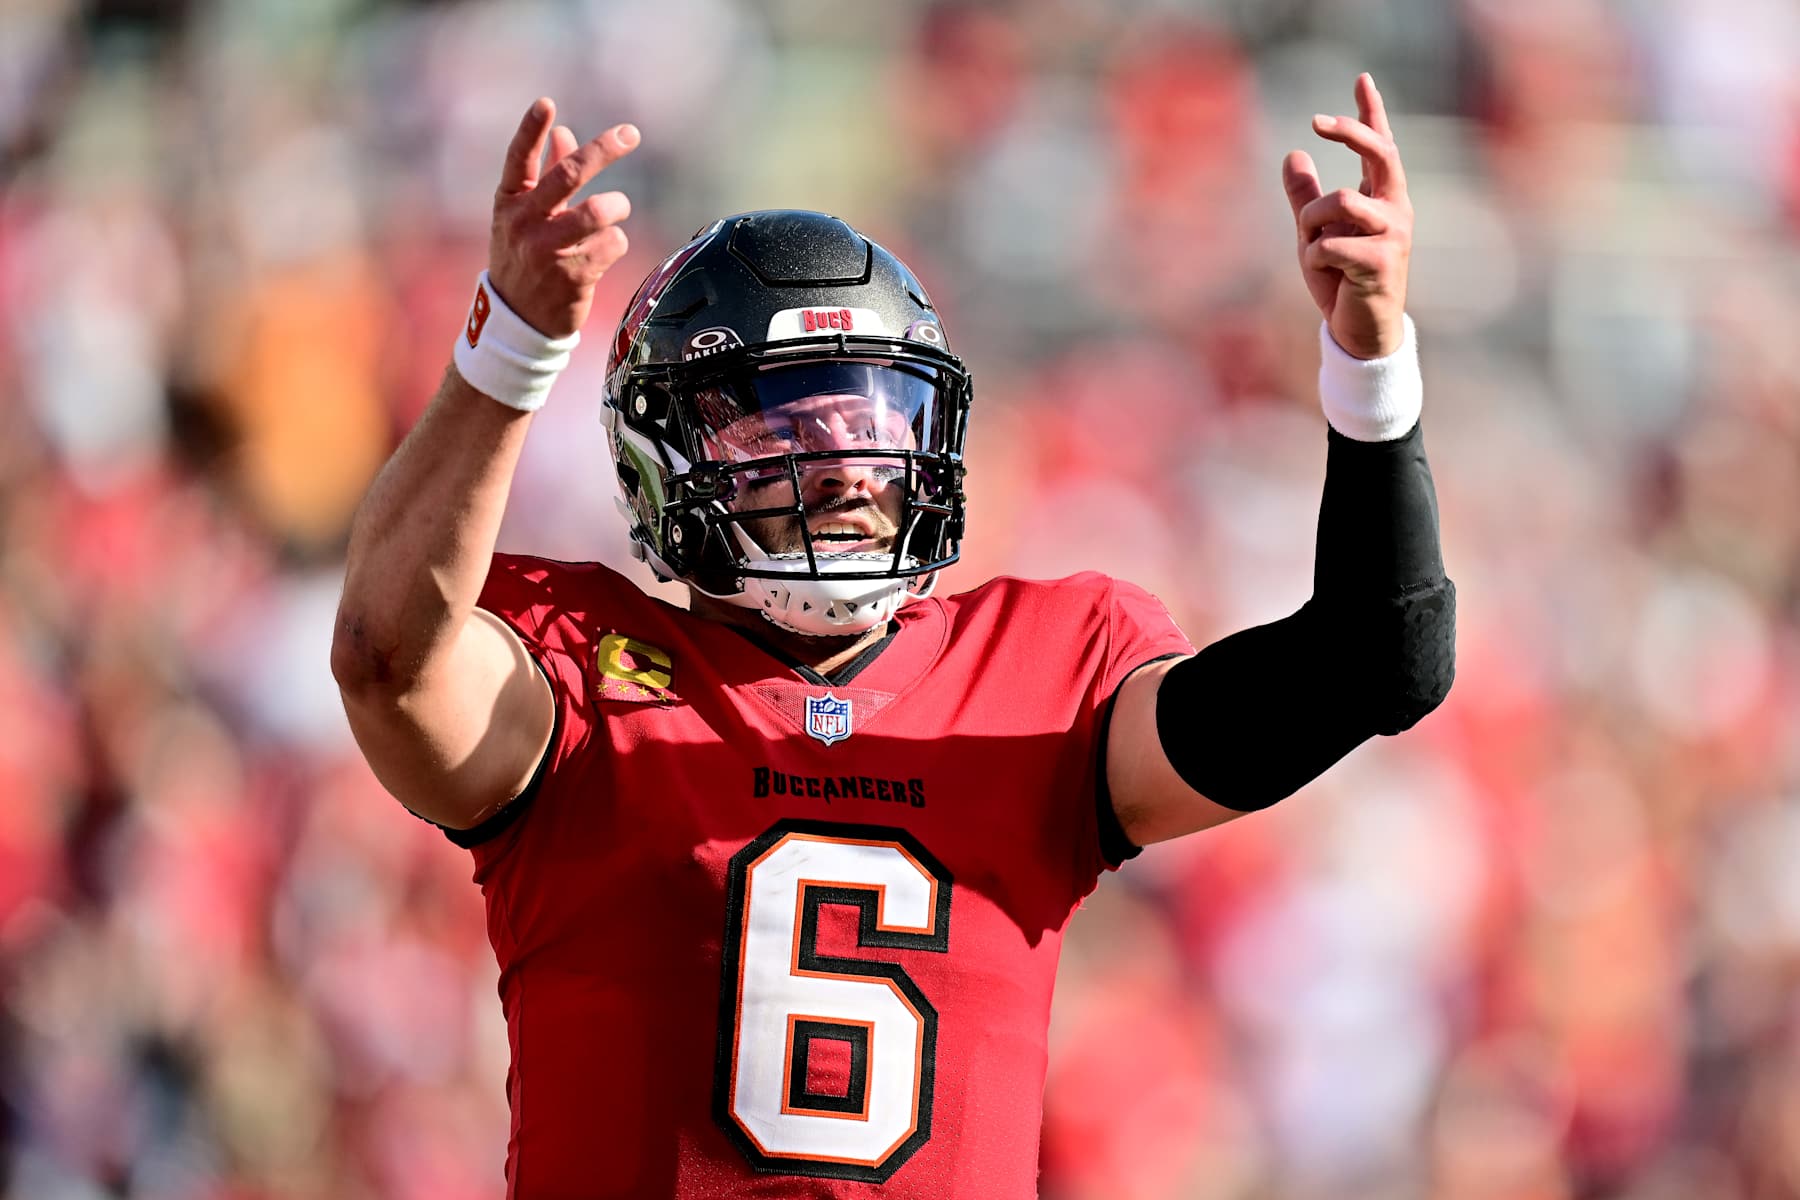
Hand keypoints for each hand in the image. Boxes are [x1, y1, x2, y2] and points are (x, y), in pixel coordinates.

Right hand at [489, 98, 638, 338]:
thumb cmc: (524, 257)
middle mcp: (525, 223)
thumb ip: (546, 174)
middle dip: (603, 151)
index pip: (518, 159)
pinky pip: (613, 244)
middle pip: (568, 176)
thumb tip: (565, 132)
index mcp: (510, 202)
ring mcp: (548, 251)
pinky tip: (604, 250)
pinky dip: (617, 242)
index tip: (546, 103)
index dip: (531, 129)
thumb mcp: (525, 215)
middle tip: (630, 134)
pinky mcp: (573, 276)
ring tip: (618, 207)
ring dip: (617, 205)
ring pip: (598, 212)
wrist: (518, 320)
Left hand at [1282, 74, 1411, 359]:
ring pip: (1339, 202)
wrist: (1360, 331)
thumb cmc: (1342, 281)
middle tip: (1317, 122)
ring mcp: (1393, 234)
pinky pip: (1329, 244)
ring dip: (1311, 226)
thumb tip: (1294, 154)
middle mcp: (1395, 208)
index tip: (1361, 78)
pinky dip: (1314, 257)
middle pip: (1379, 152)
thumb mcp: (1316, 232)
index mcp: (1382, 198)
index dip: (1372, 111)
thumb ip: (1306, 196)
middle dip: (1349, 132)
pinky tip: (1325, 273)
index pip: (1381, 145)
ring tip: (1313, 250)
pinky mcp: (1382, 261)